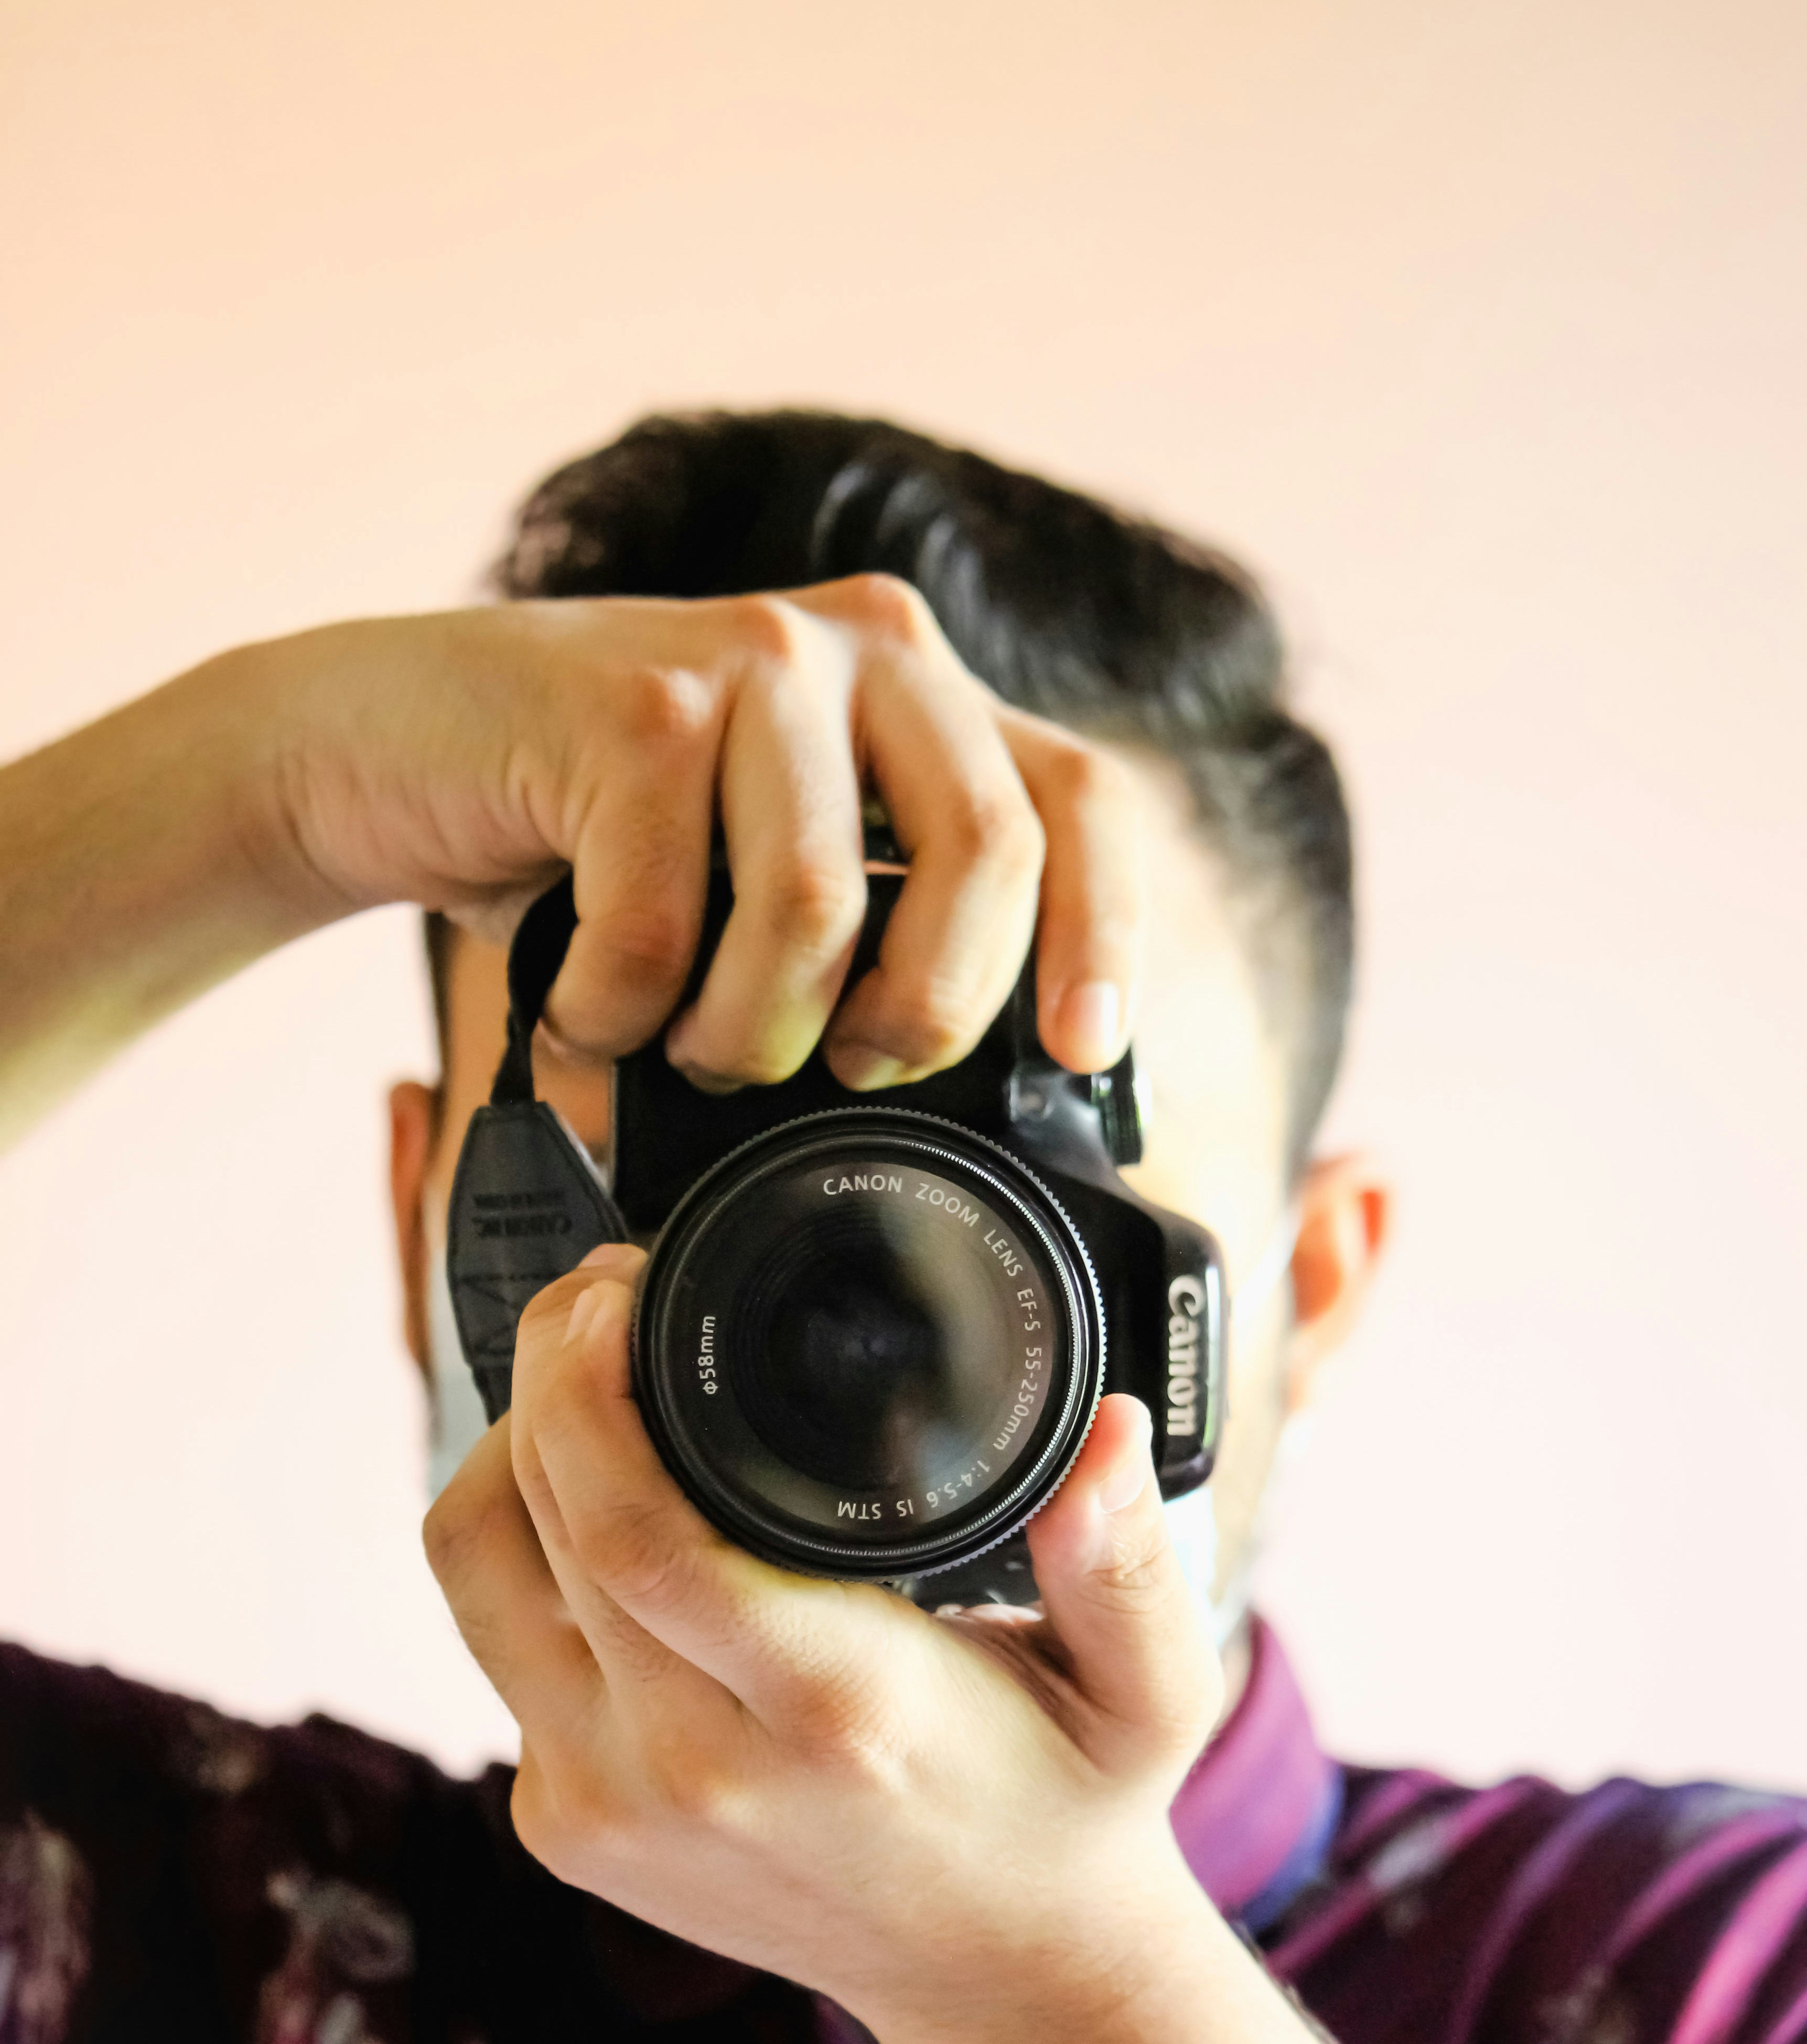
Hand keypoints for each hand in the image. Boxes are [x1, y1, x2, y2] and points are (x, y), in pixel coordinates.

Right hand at [253, 581, 1145, 1085]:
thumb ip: (878, 928)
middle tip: (842, 1069)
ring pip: (820, 904)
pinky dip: (617, 1008)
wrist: (380, 756)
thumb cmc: (588, 844)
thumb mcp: (763, 879)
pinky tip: (584, 999)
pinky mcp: (630, 699)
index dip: (1099, 935)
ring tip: (683, 1047)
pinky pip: (665, 921)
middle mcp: (865, 647)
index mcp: (926, 695)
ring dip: (744, 1033)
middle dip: (921, 1012)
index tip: (1083, 1054)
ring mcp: (750, 656)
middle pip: (984, 856)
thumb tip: (990, 1094)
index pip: (1080, 803)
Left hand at [423, 1241, 1221, 2042]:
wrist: (996, 1978)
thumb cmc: (1066, 1808)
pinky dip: (523, 1556)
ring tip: (577, 1389)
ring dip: (505, 1456)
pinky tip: (596, 1517)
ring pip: (475, 1574)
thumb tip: (1110, 1435)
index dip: (588, 1389)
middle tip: (601, 1300)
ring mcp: (609, 1807)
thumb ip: (1130, 1561)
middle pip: (539, 1525)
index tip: (613, 1289)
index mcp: (833, 1710)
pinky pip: (493, 1647)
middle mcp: (695, 1768)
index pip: (639, 1533)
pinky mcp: (563, 1829)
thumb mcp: (1147, 1690)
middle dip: (544, 1379)